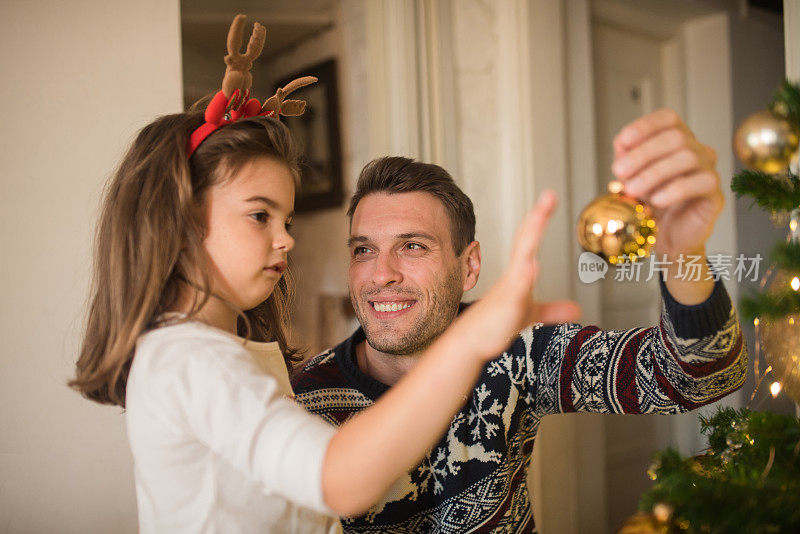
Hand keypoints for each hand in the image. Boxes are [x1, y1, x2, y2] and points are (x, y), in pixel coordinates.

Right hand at [456, 191, 580, 358]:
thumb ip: (552, 309)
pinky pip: (516, 290)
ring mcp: (508, 289)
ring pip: (521, 259)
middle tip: (549, 196)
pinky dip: (523, 278)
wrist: (473, 342)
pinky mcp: (507, 307)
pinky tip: (532, 266)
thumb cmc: (497, 324)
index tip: (549, 197)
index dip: (539, 219)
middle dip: (537, 219)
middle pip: (525, 241)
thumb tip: (575, 309)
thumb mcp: (531, 314)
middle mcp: (512, 276)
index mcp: (518, 273)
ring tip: (540, 218)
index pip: (529, 240)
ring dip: (530, 239)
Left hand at [612, 109, 723, 257]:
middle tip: (620, 172)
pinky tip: (657, 200)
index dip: (646, 126)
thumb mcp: (630, 179)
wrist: (665, 239)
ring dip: (654, 173)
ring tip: (633, 190)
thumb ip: (626, 159)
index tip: (623, 142)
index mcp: (677, 141)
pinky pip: (702, 182)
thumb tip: (622, 145)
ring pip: (688, 157)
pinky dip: (675, 189)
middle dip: (643, 154)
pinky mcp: (715, 194)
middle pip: (676, 137)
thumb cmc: (649, 205)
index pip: (668, 119)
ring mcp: (708, 170)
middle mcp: (697, 150)